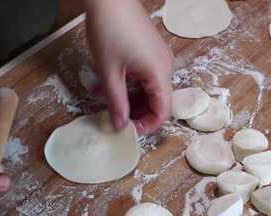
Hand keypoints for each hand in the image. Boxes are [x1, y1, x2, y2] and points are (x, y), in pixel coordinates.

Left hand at [84, 0, 173, 134]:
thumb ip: (116, 102)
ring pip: (149, 89)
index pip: (163, 111)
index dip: (147, 125)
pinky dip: (130, 85)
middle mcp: (165, 66)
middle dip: (137, 113)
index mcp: (159, 73)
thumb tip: (120, 126)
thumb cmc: (109, 30)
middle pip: (157, 101)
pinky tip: (109, 83)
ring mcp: (159, 58)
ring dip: (130, 98)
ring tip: (105, 99)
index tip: (128, 130)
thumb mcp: (109, 72)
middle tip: (114, 117)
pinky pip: (145, 76)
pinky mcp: (151, 52)